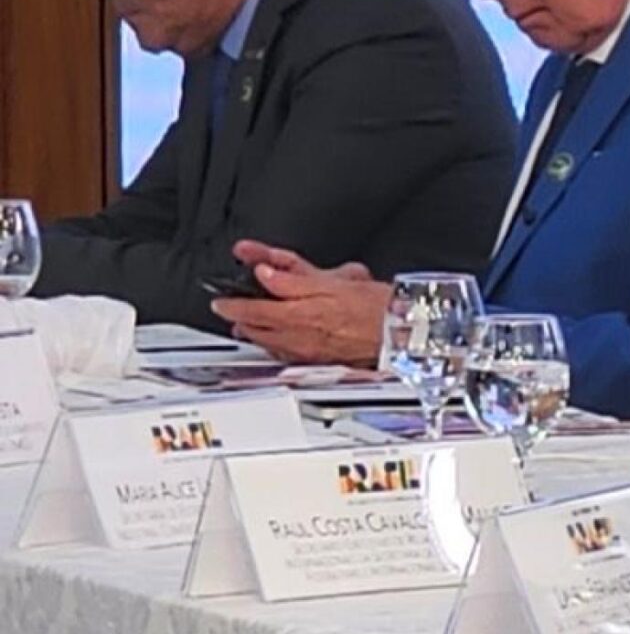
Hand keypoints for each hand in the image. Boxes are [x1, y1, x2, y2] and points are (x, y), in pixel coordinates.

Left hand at [211, 239, 393, 364]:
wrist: (404, 336)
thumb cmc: (378, 308)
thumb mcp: (336, 281)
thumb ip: (295, 278)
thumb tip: (266, 272)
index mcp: (299, 313)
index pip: (252, 307)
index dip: (233, 301)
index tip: (221, 298)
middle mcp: (298, 336)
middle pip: (255, 327)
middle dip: (238, 317)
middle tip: (227, 309)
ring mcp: (307, 351)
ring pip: (268, 342)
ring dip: (254, 332)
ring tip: (244, 326)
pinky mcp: (319, 361)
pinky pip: (286, 353)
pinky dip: (274, 345)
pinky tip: (275, 342)